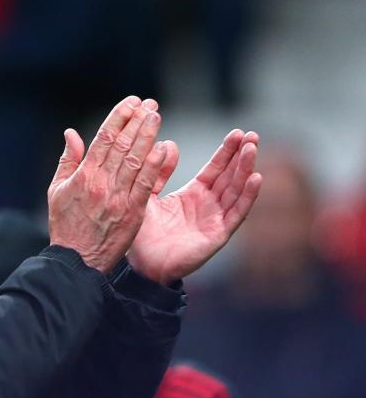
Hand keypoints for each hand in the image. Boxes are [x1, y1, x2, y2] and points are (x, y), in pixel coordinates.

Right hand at [48, 96, 166, 273]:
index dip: (119, 117)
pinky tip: (164, 148)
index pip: (104, 138)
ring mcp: (118, 197)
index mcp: (83, 176)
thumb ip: (67, 160)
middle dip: (137, 121)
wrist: (76, 260)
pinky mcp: (132, 212)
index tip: (131, 102)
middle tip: (149, 104)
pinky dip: (155, 165)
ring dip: (147, 136)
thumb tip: (71, 133)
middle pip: (122, 144)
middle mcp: (102, 183)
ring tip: (156, 117)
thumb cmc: (65, 226)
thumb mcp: (56, 190)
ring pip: (136, 159)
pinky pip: (146, 184)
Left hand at [127, 129, 262, 284]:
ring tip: (252, 148)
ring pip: (236, 190)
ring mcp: (215, 220)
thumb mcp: (148, 195)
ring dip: (246, 169)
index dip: (226, 152)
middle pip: (230, 176)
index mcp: (193, 195)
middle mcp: (208, 205)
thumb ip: (159, 172)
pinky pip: (236, 213)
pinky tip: (256, 178)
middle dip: (241, 156)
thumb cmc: (142, 234)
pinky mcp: (218, 234)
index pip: (215, 169)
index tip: (237, 132)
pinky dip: (247, 196)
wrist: (141, 265)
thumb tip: (169, 144)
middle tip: (252, 135)